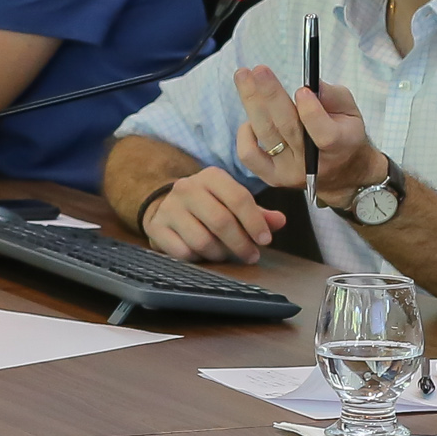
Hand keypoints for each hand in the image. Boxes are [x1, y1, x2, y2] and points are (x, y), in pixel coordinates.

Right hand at [144, 165, 282, 264]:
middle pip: (221, 221)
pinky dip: (198, 259)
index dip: (255, 222)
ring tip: (227, 255)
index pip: (238, 198)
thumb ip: (258, 212)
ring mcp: (169, 208)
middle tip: (252, 256)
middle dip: (241, 244)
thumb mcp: (233, 202)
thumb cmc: (209, 205)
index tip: (265, 240)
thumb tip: (280, 221)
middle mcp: (187, 188)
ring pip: (202, 241)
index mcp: (211, 177)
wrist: (167, 205)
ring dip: (220, 254)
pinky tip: (203, 255)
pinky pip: (183, 252)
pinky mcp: (156, 227)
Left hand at [231, 67, 379, 192]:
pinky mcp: (272, 176)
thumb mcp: (350, 111)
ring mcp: (290, 171)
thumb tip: (310, 85)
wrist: (340, 173)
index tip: (302, 90)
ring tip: (243, 76)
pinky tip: (249, 116)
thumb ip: (333, 96)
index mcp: (339, 146)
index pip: (324, 135)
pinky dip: (244, 134)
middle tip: (259, 71)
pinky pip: (249, 156)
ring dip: (251, 102)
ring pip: (266, 134)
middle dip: (271, 95)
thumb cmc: (343, 134)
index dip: (312, 113)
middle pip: (288, 128)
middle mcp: (312, 164)